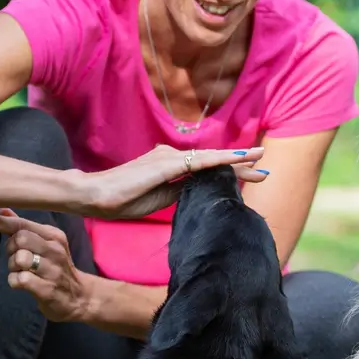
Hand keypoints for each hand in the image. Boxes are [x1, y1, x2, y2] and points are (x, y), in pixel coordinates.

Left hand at [0, 209, 90, 322]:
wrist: (79, 297)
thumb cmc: (57, 268)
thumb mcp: (45, 244)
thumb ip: (24, 227)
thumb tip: (3, 209)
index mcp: (53, 235)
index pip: (22, 224)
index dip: (0, 221)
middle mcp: (55, 249)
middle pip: (20, 238)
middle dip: (10, 248)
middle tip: (16, 258)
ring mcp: (52, 270)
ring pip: (19, 259)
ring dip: (13, 267)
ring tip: (21, 271)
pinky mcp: (47, 289)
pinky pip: (20, 279)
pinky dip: (15, 281)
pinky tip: (22, 283)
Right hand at [80, 144, 266, 218]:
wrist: (94, 196)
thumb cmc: (120, 201)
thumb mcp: (158, 201)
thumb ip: (178, 194)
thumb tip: (198, 195)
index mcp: (169, 167)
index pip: (205, 170)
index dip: (229, 172)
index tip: (251, 176)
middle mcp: (171, 157)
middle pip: (212, 162)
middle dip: (239, 166)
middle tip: (264, 169)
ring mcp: (168, 158)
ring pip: (209, 160)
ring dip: (236, 161)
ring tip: (260, 162)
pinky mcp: (165, 165)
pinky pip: (198, 162)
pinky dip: (221, 161)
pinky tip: (238, 160)